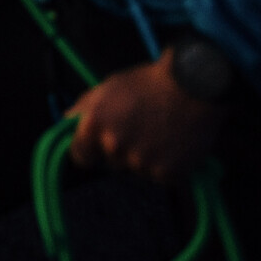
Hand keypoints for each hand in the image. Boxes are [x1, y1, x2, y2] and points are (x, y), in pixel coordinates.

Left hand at [67, 53, 228, 185]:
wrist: (194, 86)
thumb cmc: (149, 83)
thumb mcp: (108, 87)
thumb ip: (84, 107)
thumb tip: (66, 122)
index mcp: (94, 124)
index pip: (80, 157)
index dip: (90, 151)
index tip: (99, 147)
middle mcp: (113, 147)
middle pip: (111, 164)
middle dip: (121, 152)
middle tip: (140, 129)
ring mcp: (140, 163)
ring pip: (137, 171)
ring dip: (145, 159)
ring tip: (160, 133)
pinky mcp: (167, 174)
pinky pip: (161, 177)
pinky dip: (168, 166)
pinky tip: (174, 144)